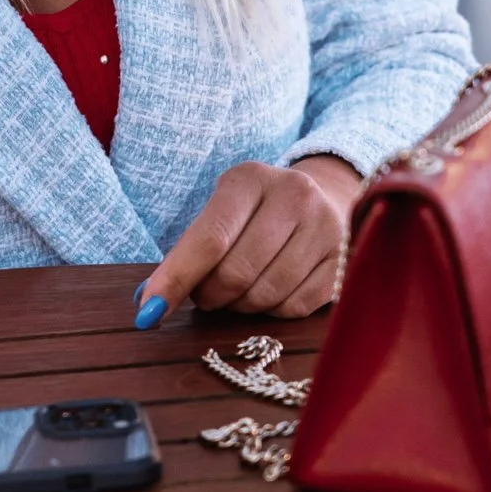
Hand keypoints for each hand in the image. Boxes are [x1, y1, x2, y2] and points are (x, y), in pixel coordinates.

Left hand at [134, 155, 362, 328]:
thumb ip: (189, 251)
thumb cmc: (257, 212)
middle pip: (236, 273)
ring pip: (264, 296)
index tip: (148, 313)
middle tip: (205, 295)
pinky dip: (270, 313)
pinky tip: (268, 294)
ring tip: (237, 292)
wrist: (325, 196)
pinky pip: (293, 309)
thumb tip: (146, 300)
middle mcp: (293, 195)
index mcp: (250, 178)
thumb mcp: (223, 211)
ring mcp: (325, 227)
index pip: (209, 238)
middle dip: (210, 296)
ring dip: (239, 307)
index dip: (175, 279)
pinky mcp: (344, 260)